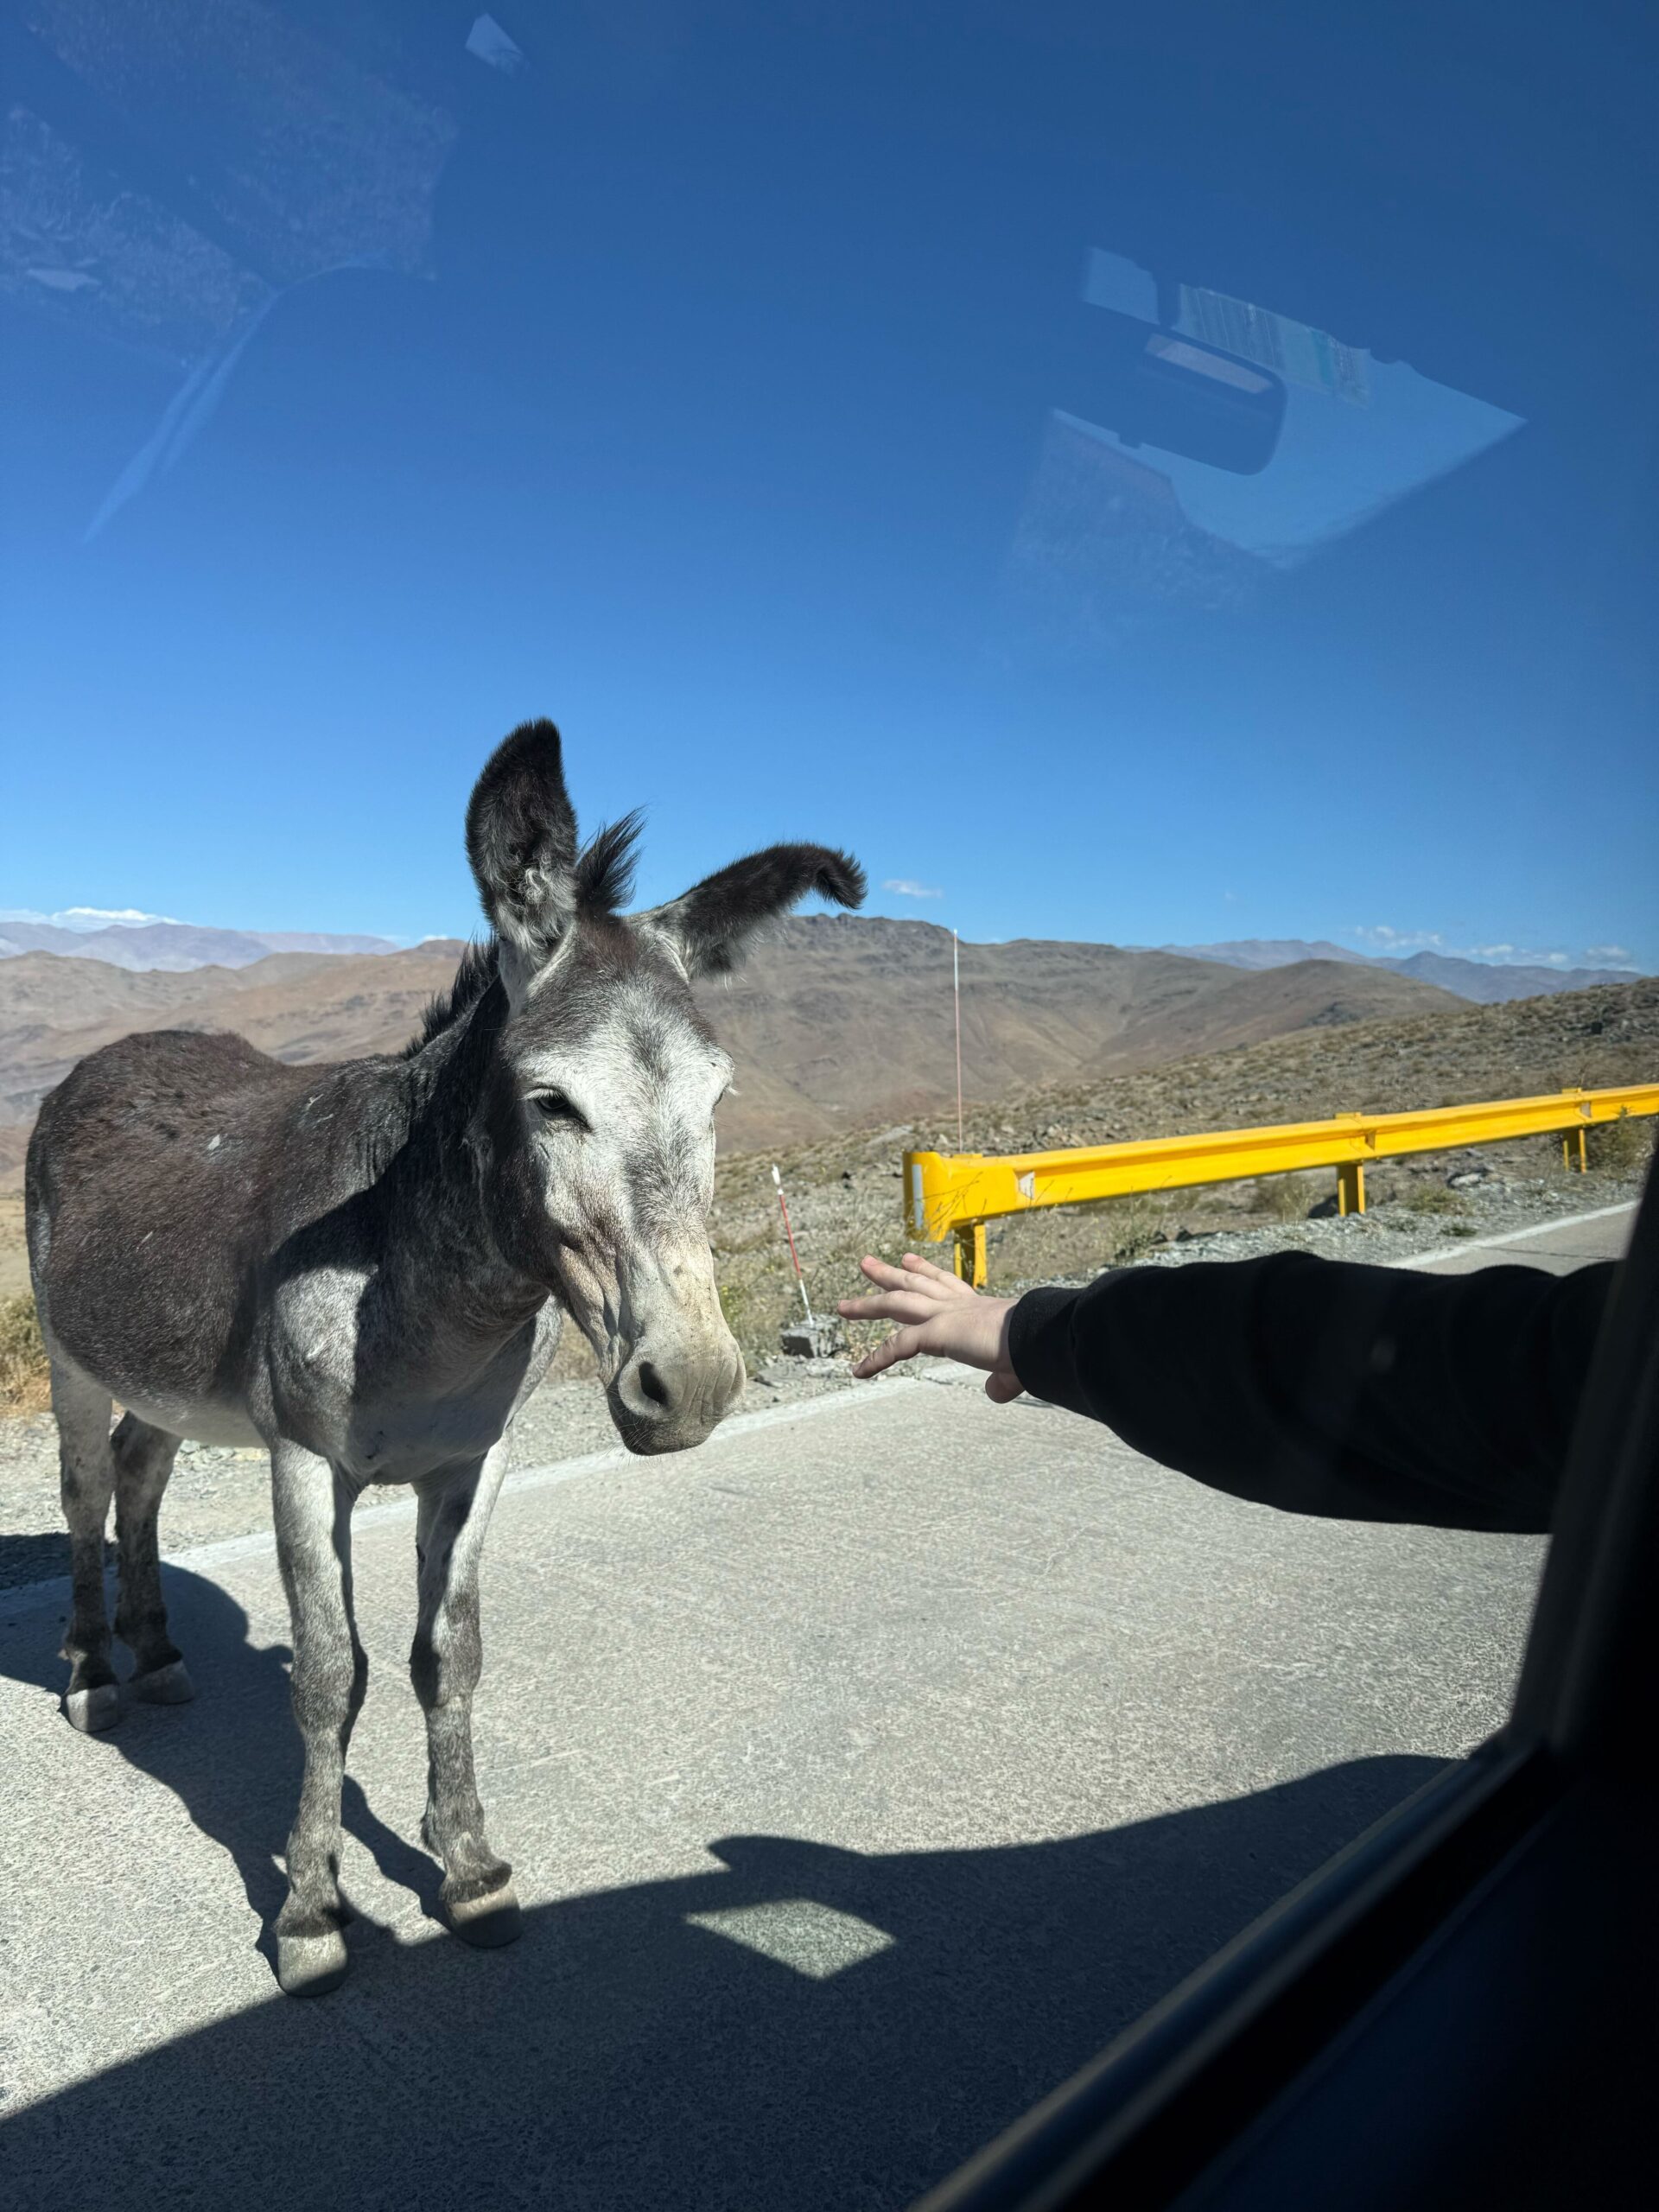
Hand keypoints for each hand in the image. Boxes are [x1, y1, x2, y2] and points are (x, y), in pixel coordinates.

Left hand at [837, 1253, 1023, 1401]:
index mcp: (977, 1307)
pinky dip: (876, 1359)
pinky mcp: (936, 1333)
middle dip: (890, 1274)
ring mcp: (944, 1316)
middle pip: (915, 1283)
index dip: (926, 1270)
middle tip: (867, 1264)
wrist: (1036, 1339)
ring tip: (842, 1307)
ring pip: (896, 1305)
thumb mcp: (1016, 1364)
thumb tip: (996, 1392)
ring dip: (868, 1305)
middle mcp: (957, 1305)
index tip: (909, 1260)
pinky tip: (859, 1371)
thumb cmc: (1034, 1347)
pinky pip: (897, 1346)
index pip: (946, 1284)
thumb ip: (1003, 1379)